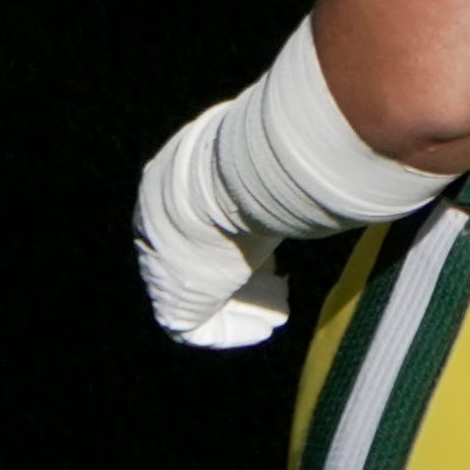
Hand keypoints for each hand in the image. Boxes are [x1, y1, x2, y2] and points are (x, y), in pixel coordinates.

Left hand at [131, 102, 287, 348]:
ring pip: (200, 293)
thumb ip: (270, 157)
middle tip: (278, 282)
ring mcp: (159, 268)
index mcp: (166, 189)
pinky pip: (196, 326)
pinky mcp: (171, 301)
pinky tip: (265, 326)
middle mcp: (156, 230)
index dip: (237, 235)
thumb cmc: (246, 161)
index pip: (198, 220)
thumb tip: (313, 141)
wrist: (216, 185)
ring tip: (277, 310)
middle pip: (199, 259)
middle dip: (238, 273)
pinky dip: (232, 328)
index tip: (271, 246)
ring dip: (241, 303)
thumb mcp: (255, 151)